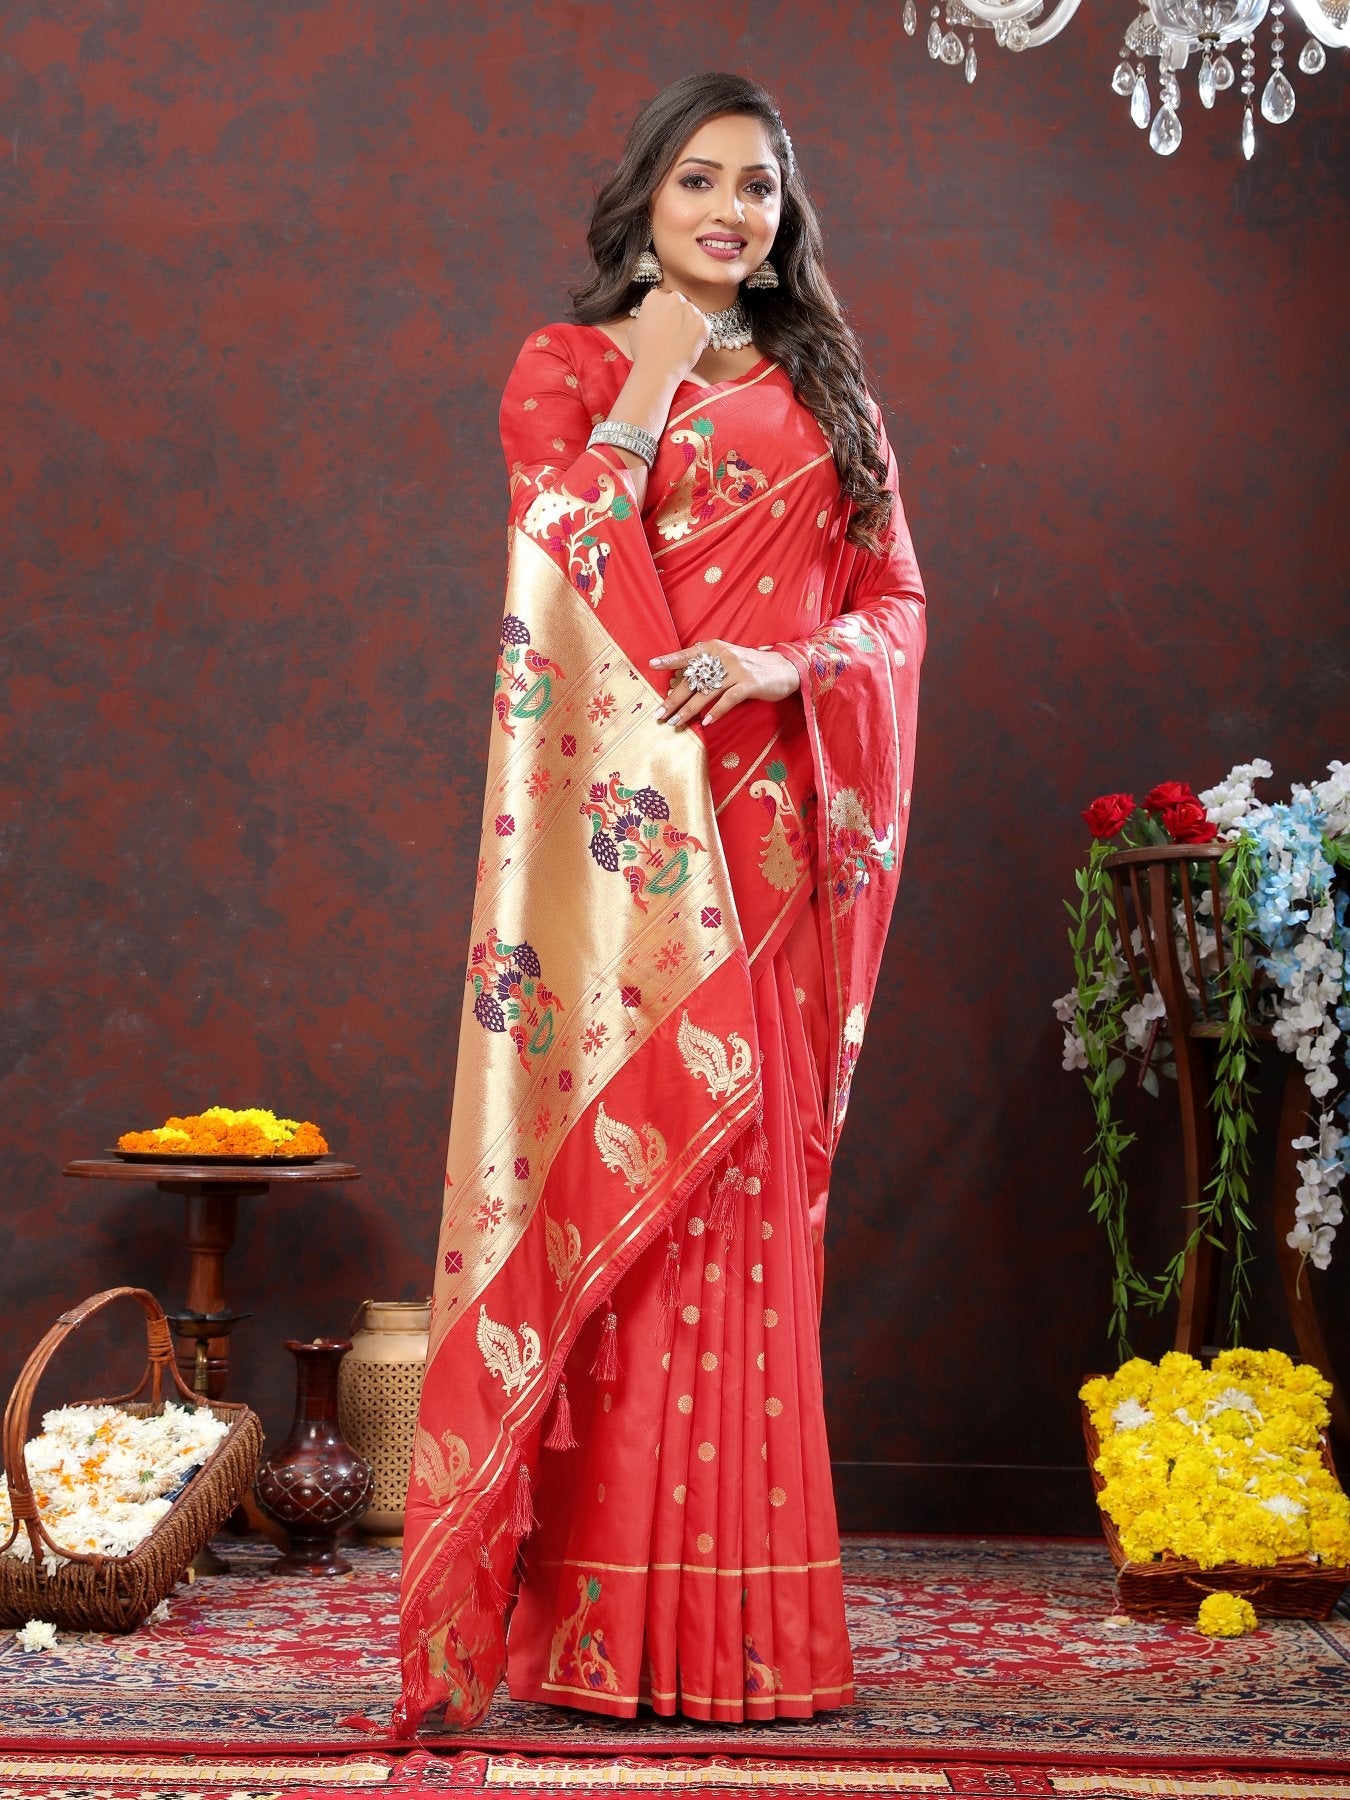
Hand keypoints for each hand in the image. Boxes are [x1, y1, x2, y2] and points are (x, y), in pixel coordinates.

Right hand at [628, 288, 710, 387]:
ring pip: (693, 314)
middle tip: (674, 333)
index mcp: (655, 296)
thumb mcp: (635, 328)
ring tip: (680, 343)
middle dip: (679, 314)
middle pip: (680, 302)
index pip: (664, 297)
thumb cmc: (644, 352)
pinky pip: (703, 326)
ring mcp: (691, 310)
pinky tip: (688, 346)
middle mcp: (674, 298)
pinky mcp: (704, 323)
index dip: (665, 311)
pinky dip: (699, 335)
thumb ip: (647, 317)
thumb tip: (652, 318)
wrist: (657, 370)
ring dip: (689, 324)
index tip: (665, 322)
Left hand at [650, 640, 800, 729]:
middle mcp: (723, 657)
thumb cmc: (752, 667)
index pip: (688, 654)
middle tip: (659, 713)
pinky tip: (706, 722)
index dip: (670, 660)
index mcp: (716, 648)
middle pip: (693, 680)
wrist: (785, 668)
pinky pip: (728, 700)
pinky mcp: (749, 684)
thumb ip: (710, 666)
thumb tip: (684, 681)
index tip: (652, 664)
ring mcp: (737, 670)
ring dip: (689, 710)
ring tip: (676, 722)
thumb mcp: (729, 659)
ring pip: (706, 692)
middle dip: (673, 699)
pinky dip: (716, 711)